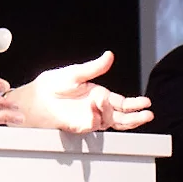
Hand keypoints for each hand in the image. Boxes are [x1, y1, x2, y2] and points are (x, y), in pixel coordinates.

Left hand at [0, 51, 154, 133]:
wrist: (35, 98)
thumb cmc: (52, 85)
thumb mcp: (75, 73)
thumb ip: (94, 67)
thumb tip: (109, 55)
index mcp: (98, 95)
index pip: (121, 102)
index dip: (135, 104)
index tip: (147, 103)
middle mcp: (96, 109)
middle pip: (121, 116)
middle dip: (136, 117)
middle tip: (148, 115)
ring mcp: (89, 118)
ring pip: (112, 122)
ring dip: (123, 118)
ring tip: (134, 115)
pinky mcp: (79, 126)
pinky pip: (94, 123)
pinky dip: (99, 115)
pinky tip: (98, 105)